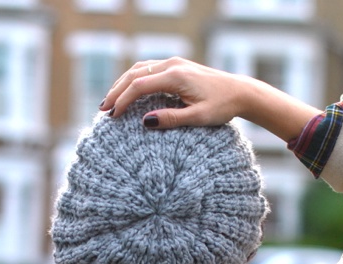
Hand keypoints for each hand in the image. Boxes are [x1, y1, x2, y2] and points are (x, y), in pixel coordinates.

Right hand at [101, 57, 321, 142]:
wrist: (240, 92)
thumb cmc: (221, 107)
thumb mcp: (198, 118)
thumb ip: (171, 119)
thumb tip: (145, 122)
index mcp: (175, 76)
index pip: (140, 86)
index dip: (123, 101)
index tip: (112, 116)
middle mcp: (172, 65)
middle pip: (135, 74)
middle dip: (117, 91)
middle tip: (103, 110)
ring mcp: (174, 63)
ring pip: (140, 70)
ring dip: (123, 84)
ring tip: (111, 102)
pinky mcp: (176, 67)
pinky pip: (148, 70)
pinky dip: (134, 80)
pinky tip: (128, 92)